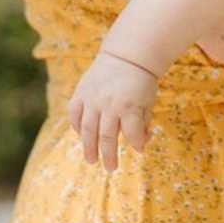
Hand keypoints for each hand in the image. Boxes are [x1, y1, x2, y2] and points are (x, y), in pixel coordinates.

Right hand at [67, 51, 157, 170]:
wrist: (127, 54)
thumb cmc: (141, 81)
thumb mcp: (149, 101)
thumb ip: (142, 124)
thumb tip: (138, 145)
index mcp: (130, 105)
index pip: (131, 134)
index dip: (137, 144)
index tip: (138, 149)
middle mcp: (110, 103)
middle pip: (107, 137)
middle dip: (109, 156)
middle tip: (111, 168)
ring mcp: (93, 97)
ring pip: (87, 129)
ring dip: (89, 148)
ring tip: (91, 160)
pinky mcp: (82, 91)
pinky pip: (74, 113)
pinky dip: (76, 126)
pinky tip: (81, 135)